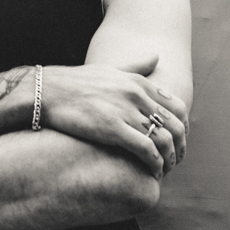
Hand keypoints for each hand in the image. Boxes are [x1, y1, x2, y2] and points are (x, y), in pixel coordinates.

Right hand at [41, 57, 187, 175]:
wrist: (47, 91)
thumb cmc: (75, 82)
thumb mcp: (110, 69)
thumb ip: (136, 66)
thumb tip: (157, 56)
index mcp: (138, 82)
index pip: (177, 106)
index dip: (183, 127)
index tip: (178, 142)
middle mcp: (137, 95)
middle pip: (175, 125)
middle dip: (180, 147)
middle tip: (176, 161)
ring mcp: (126, 111)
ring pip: (164, 139)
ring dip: (170, 159)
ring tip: (165, 170)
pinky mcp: (113, 129)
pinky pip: (147, 149)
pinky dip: (155, 164)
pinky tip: (153, 173)